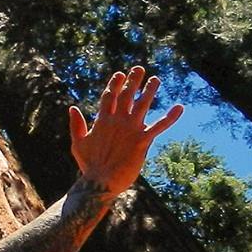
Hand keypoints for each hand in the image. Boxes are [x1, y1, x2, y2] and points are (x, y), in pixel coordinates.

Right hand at [68, 66, 182, 194]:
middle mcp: (118, 121)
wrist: (100, 182)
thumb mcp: (78, 143)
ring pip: (143, 104)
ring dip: (150, 91)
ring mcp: (131, 129)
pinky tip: (179, 108)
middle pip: (126, 95)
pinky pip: (159, 126)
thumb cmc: (88, 165)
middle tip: (139, 68)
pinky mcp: (142, 141)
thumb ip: (76, 125)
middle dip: (133, 81)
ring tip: (156, 80)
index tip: (120, 74)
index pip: (109, 96)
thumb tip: (72, 107)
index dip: (115, 84)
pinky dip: (170, 117)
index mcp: (102, 120)